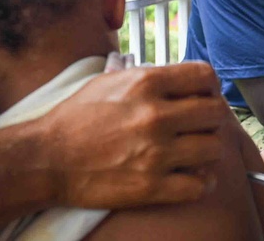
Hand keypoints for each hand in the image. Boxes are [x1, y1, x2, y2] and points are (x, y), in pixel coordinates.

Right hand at [42, 61, 229, 209]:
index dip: (209, 85)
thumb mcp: (109, 81)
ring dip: (207, 149)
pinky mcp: (152, 187)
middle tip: (198, 124)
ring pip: (214, 148)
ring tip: (193, 150)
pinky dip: (201, 182)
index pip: (205, 76)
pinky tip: (190, 176)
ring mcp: (156, 153)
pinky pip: (200, 185)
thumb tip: (178, 78)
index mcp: (145, 83)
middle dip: (210, 117)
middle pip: (216, 112)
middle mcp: (155, 115)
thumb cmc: (75, 118)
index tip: (203, 94)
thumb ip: (147, 78)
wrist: (47, 158)